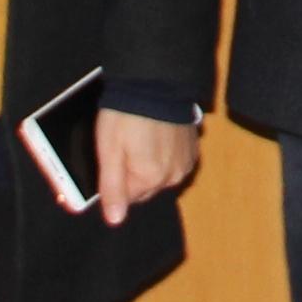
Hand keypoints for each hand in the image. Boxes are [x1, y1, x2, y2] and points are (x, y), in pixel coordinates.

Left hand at [91, 108, 201, 226]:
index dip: (115, 177)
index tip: (112, 155)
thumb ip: (112, 188)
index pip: (126, 197)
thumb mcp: (109, 151)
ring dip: (149, 162)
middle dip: (132, 171)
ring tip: (141, 135)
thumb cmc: (127, 114)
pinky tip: (156, 134)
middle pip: (144, 187)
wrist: (155, 81)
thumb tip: (115, 220)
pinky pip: (173, 161)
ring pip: (159, 174)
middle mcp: (173, 175)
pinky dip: (164, 153)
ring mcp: (186, 161)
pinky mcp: (192, 147)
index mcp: (151, 179)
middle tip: (124, 143)